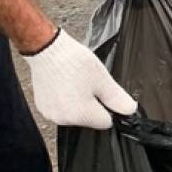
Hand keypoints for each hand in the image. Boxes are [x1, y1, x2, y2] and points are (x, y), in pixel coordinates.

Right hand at [22, 29, 136, 128]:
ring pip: (74, 113)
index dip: (109, 107)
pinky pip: (60, 108)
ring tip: (76, 81)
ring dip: (78, 102)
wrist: (47, 49)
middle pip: (89, 119)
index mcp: (80, 114)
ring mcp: (50, 114)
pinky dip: (65, 99)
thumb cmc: (73, 61)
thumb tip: (129, 110)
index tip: (105, 93)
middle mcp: (63, 119)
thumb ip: (117, 98)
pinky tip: (65, 83)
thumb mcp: (102, 78)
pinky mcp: (42, 107)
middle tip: (90, 83)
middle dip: (93, 104)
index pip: (105, 122)